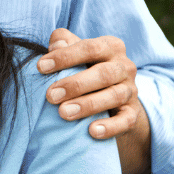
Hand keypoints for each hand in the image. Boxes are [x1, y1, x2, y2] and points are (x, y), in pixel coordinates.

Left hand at [37, 28, 150, 173]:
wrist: (112, 93)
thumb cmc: (84, 65)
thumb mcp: (75, 50)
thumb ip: (63, 42)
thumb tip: (55, 45)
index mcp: (110, 46)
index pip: (89, 48)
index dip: (64, 57)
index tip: (40, 67)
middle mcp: (125, 66)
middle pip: (103, 74)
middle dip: (75, 85)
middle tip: (50, 96)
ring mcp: (131, 90)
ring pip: (114, 96)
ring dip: (88, 105)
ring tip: (63, 113)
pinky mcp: (133, 112)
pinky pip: (126, 120)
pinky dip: (110, 126)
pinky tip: (91, 131)